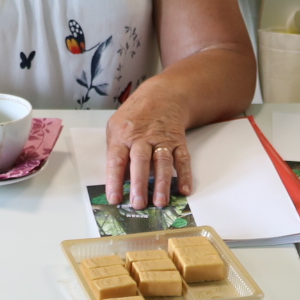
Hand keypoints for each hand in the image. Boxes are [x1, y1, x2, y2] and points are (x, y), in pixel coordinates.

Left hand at [105, 85, 193, 207]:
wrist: (162, 95)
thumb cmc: (135, 116)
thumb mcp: (116, 126)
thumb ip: (115, 151)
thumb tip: (118, 180)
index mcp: (123, 135)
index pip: (116, 159)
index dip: (114, 180)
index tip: (114, 199)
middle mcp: (143, 137)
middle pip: (140, 161)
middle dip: (139, 184)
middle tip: (138, 204)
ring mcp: (162, 139)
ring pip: (162, 161)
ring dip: (162, 183)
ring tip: (161, 202)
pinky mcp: (178, 141)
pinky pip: (182, 159)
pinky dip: (185, 175)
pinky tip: (184, 190)